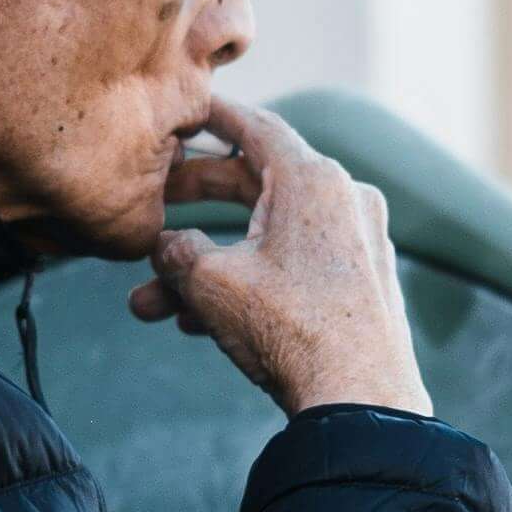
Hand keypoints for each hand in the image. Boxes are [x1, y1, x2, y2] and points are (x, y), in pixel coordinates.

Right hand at [131, 99, 429, 419]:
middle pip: (255, 183)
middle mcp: (344, 201)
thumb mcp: (211, 282)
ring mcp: (358, 245)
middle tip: (149, 209)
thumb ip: (176, 251)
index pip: (255, 126)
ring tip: (149, 306)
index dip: (211, 116)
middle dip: (192, 205)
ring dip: (206, 268)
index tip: (184, 109)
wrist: (360, 401)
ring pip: (265, 239)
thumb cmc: (289, 329)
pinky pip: (292, 268)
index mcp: (314, 179)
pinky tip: (195, 324)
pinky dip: (246, 284)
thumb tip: (164, 247)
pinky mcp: (362, 287)